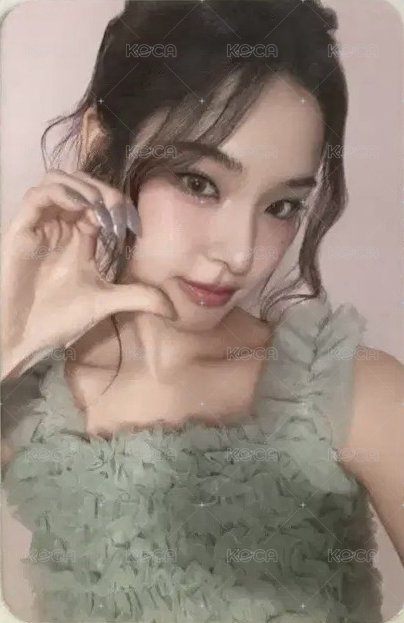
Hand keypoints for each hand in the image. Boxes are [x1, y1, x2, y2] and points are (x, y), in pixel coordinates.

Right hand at [1, 169, 176, 379]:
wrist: (24, 337)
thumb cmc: (59, 318)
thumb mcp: (106, 303)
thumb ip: (139, 298)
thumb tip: (174, 310)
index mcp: (80, 236)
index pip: (100, 202)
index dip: (120, 203)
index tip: (135, 223)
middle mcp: (60, 224)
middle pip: (82, 184)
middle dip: (106, 191)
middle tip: (120, 212)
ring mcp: (40, 224)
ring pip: (58, 180)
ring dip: (84, 188)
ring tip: (100, 210)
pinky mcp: (21, 228)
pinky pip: (38, 195)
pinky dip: (62, 193)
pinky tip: (81, 209)